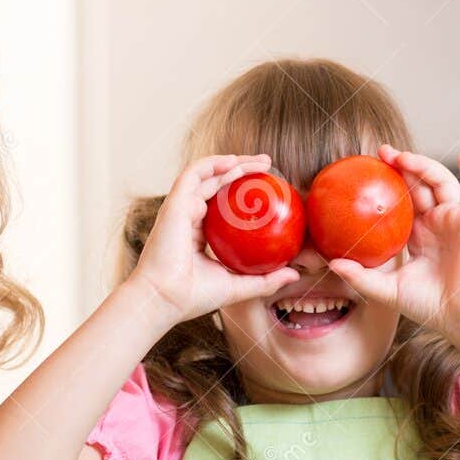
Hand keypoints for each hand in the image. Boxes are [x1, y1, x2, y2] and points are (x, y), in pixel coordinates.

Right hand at [126, 154, 298, 325]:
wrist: (165, 298)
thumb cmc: (193, 297)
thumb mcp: (238, 286)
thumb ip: (265, 280)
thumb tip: (294, 274)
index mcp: (198, 234)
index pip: (222, 206)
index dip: (243, 194)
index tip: (267, 190)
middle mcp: (188, 217)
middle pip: (217, 185)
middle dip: (243, 170)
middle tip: (268, 166)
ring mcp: (181, 208)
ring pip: (208, 175)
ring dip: (234, 162)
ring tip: (261, 161)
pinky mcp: (175, 203)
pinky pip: (194, 173)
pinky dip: (213, 163)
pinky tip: (234, 161)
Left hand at [327, 146, 459, 346]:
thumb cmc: (429, 306)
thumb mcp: (387, 290)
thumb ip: (360, 276)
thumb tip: (331, 263)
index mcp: (419, 237)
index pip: (401, 205)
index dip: (386, 187)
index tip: (367, 174)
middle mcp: (437, 224)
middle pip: (418, 187)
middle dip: (401, 167)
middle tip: (380, 153)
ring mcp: (456, 219)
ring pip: (438, 182)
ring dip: (421, 165)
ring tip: (401, 156)